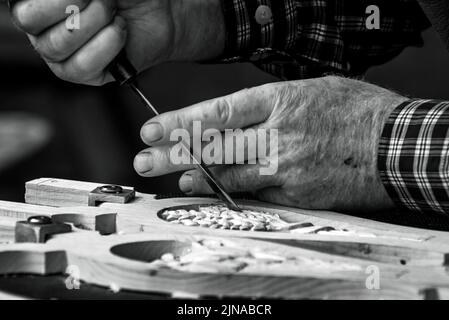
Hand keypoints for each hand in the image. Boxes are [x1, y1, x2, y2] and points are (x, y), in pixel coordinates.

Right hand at [9, 0, 224, 84]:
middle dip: (73, 7)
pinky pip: (82, 66)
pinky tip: (119, 32)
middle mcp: (40, 26)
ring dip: (94, 23)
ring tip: (114, 15)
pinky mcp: (81, 73)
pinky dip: (106, 46)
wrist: (158, 14)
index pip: (23, 5)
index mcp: (35, 0)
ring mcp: (58, 53)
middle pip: (31, 21)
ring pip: (57, 45)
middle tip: (104, 1)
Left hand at [134, 76, 406, 212]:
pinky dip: (230, 193)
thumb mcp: (312, 90)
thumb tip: (234, 119)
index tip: (153, 128)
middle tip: (145, 159)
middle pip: (214, 146)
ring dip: (197, 176)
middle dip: (174, 153)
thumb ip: (270, 104)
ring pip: (229, 174)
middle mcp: (277, 135)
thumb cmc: (357, 111)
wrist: (396, 145)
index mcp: (280, 101)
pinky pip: (256, 195)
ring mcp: (286, 168)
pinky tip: (210, 192)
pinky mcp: (297, 194)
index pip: (217, 113)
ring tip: (172, 177)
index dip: (181, 122)